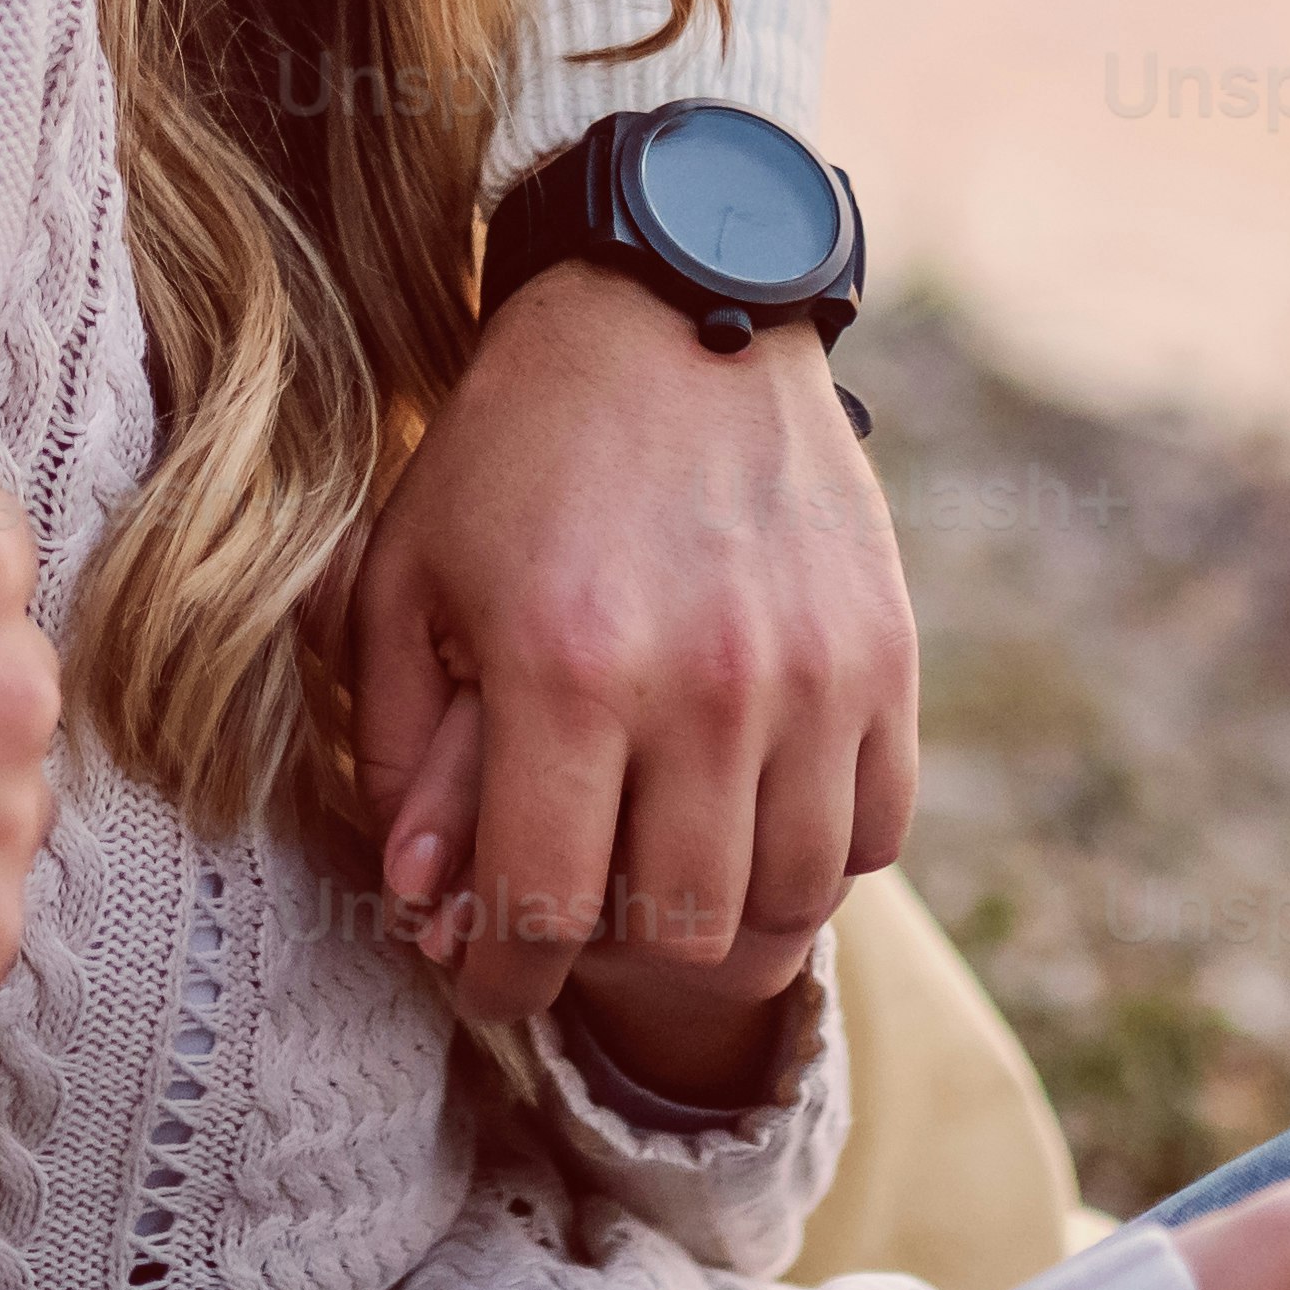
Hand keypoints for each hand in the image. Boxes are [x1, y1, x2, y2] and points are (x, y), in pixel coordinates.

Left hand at [351, 270, 908, 1062]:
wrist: (674, 309)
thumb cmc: (515, 452)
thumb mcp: (406, 579)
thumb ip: (402, 751)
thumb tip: (424, 904)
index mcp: (565, 669)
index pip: (541, 913)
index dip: (502, 980)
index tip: (487, 978)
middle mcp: (704, 686)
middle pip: (678, 932)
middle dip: (609, 959)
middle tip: (575, 918)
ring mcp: (813, 676)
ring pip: (792, 905)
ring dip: (720, 920)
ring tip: (664, 877)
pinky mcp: (887, 656)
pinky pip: (875, 836)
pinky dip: (816, 858)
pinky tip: (752, 815)